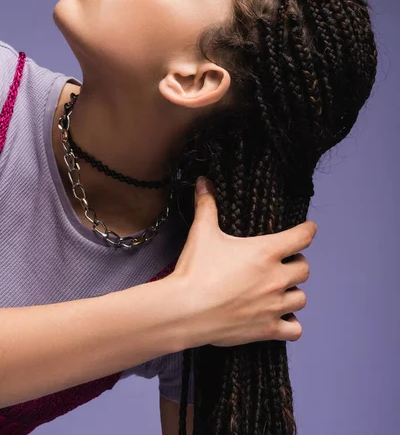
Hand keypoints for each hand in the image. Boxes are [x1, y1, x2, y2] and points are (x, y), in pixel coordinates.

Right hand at [171, 177, 316, 347]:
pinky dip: (291, 323)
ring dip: (293, 292)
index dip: (308, 231)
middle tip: (282, 264)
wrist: (185, 310)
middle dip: (296, 264)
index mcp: (266, 252)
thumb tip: (204, 181)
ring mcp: (274, 305)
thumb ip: (207, 205)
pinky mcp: (267, 329)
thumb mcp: (202, 232)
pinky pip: (295, 329)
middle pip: (305, 269)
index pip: (302, 237)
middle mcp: (276, 278)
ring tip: (279, 290)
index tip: (309, 229)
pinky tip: (280, 317)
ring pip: (301, 298)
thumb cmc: (196, 270)